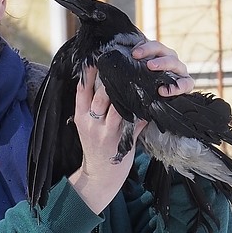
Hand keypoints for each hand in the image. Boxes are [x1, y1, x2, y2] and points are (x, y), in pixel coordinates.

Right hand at [67, 65, 146, 212]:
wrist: (99, 176)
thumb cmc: (95, 146)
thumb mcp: (86, 126)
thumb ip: (92, 106)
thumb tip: (102, 81)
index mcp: (80, 116)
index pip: (82, 90)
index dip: (89, 72)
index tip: (97, 57)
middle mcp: (91, 123)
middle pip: (101, 95)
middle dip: (112, 77)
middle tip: (122, 62)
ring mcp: (106, 133)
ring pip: (119, 106)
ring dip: (130, 92)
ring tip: (139, 77)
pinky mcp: (121, 142)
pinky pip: (135, 121)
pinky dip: (143, 111)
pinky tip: (151, 101)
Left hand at [133, 40, 192, 96]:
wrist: (161, 99)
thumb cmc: (146, 82)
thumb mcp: (139, 71)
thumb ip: (134, 64)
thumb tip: (126, 59)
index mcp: (160, 54)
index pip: (154, 46)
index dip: (145, 48)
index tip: (134, 54)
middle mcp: (171, 59)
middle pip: (164, 51)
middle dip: (154, 54)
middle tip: (145, 61)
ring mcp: (180, 71)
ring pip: (175, 63)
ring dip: (164, 64)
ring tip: (152, 68)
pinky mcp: (186, 84)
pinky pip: (186, 83)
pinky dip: (177, 87)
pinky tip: (162, 91)